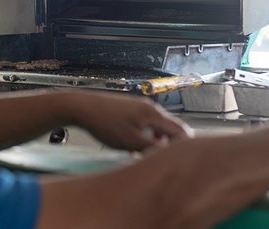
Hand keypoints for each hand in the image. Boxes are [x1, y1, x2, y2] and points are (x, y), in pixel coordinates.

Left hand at [68, 91, 192, 150]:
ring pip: (156, 128)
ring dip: (154, 142)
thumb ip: (153, 148)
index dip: (185, 146)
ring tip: (141, 155)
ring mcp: (139, 107)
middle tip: (159, 161)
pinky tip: (130, 147)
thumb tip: (171, 155)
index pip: (181, 130)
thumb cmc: (106, 124)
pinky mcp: (129, 109)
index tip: (183, 161)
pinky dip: (143, 136)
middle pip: (169, 129)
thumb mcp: (131, 142)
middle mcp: (150, 108)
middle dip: (168, 145)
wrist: (82, 107)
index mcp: (154, 114)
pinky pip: (144, 124)